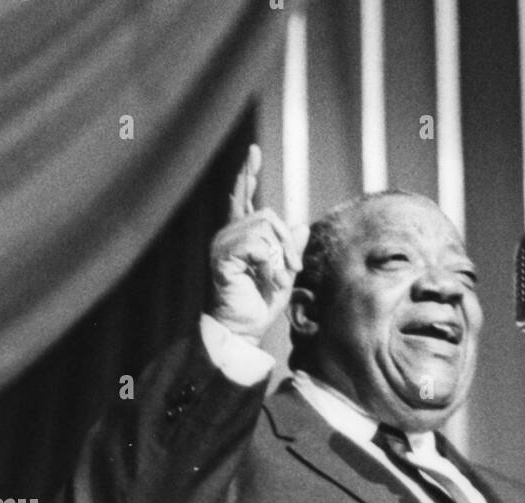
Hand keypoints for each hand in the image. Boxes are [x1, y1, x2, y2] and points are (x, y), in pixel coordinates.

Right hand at [209, 145, 308, 346]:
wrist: (243, 330)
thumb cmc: (259, 307)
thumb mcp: (284, 274)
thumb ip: (291, 250)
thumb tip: (301, 225)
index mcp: (241, 236)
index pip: (244, 198)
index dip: (249, 174)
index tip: (254, 152)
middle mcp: (229, 235)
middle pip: (269, 216)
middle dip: (288, 243)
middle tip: (293, 269)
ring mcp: (223, 243)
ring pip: (265, 228)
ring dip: (280, 256)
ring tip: (276, 279)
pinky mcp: (223, 255)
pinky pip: (258, 244)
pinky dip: (269, 264)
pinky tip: (265, 280)